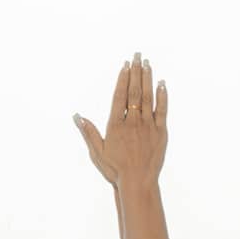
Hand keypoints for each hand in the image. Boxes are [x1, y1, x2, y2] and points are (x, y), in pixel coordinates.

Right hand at [74, 52, 168, 189]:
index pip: (119, 96)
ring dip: (148, 78)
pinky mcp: (161, 132)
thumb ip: (88, 132)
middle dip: (135, 72)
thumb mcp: (97, 152)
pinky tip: (161, 83)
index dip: (122, 79)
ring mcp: (148, 126)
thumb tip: (77, 116)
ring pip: (148, 97)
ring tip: (147, 64)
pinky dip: (162, 96)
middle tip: (137, 56)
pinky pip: (162, 110)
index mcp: (116, 125)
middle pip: (134, 92)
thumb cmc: (116, 170)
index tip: (125, 65)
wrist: (138, 182)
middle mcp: (132, 122)